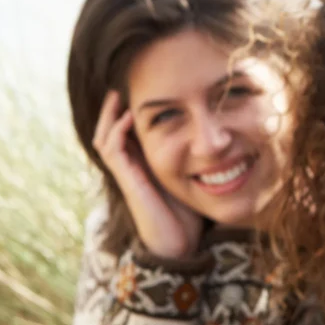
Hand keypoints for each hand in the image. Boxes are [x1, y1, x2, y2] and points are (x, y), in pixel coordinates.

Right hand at [93, 90, 203, 258]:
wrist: (180, 243)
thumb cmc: (189, 213)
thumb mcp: (193, 177)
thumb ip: (199, 158)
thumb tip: (220, 135)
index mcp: (143, 162)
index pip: (128, 129)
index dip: (132, 108)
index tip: (145, 87)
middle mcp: (130, 166)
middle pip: (110, 127)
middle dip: (115, 105)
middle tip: (124, 81)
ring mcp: (126, 173)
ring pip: (105, 136)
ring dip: (111, 113)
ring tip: (120, 92)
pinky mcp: (127, 180)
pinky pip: (113, 150)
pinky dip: (118, 131)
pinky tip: (129, 116)